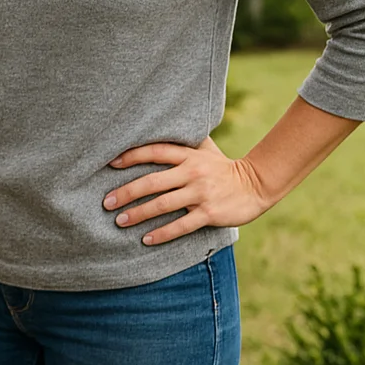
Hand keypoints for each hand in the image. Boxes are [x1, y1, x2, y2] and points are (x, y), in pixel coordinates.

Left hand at [104, 137, 269, 245]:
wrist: (257, 185)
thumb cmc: (223, 167)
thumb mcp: (206, 149)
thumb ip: (184, 141)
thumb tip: (158, 126)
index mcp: (189, 156)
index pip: (155, 152)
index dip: (131, 156)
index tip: (110, 163)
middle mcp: (193, 173)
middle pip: (152, 182)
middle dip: (126, 192)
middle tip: (106, 202)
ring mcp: (201, 194)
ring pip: (162, 205)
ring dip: (138, 214)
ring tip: (120, 221)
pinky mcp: (210, 213)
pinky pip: (181, 225)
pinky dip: (162, 233)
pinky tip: (146, 239)